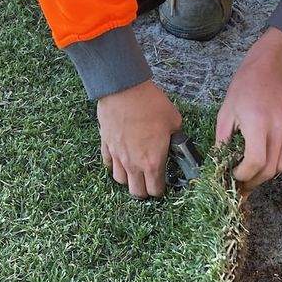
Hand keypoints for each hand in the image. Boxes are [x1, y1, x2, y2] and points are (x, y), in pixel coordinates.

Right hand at [97, 81, 181, 197]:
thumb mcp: (174, 121)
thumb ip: (175, 138)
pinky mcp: (106, 145)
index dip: (160, 191)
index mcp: (153, 162)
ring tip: (134, 171)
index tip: (162, 185)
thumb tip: (176, 141)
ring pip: (120, 180)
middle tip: (149, 181)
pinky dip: (115, 164)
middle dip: (144, 190)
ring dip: (128, 179)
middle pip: (136, 192)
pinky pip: (108, 163)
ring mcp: (118, 156)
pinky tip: (121, 158)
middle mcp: (134, 164)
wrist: (125, 89)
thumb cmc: (150, 104)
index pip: (155, 191)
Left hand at [215, 28, 281, 193]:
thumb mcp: (225, 114)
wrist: (270, 69)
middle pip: (269, 170)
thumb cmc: (244, 89)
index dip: (243, 176)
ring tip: (255, 172)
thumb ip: (222, 143)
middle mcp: (279, 128)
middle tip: (242, 183)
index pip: (255, 163)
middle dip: (253, 181)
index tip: (235, 175)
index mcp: (258, 123)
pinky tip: (270, 161)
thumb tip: (220, 167)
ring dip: (267, 175)